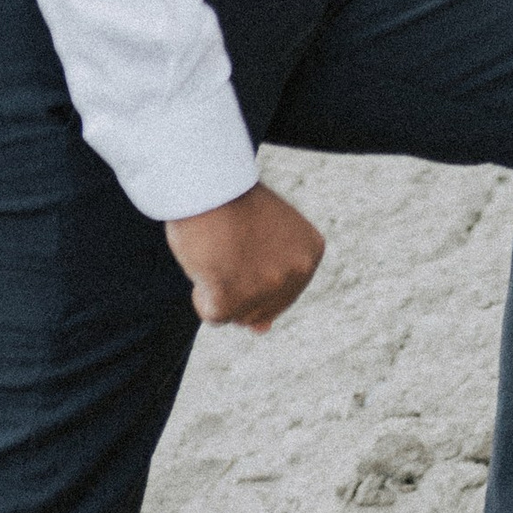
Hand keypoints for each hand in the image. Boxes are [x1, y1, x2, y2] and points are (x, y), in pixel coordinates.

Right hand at [165, 181, 324, 332]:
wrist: (205, 183)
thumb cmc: (232, 204)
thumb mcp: (265, 240)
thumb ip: (271, 284)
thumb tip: (262, 330)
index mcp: (311, 254)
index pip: (282, 293)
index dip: (255, 273)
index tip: (245, 242)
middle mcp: (296, 273)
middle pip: (260, 309)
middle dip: (239, 286)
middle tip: (229, 248)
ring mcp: (266, 287)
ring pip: (236, 315)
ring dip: (221, 290)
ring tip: (218, 252)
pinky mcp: (231, 298)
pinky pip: (212, 316)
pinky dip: (202, 295)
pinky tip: (206, 263)